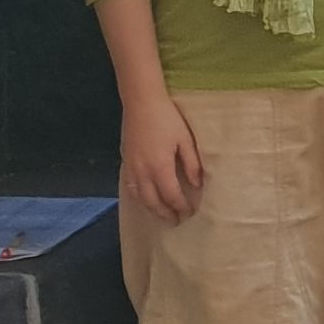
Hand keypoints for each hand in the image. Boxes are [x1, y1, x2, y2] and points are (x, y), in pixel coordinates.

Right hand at [119, 94, 206, 222]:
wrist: (141, 101)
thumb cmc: (167, 118)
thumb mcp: (186, 140)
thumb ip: (192, 164)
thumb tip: (197, 185)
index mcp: (160, 167)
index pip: (171, 196)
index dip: (181, 207)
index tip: (190, 213)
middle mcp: (142, 171)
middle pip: (153, 201)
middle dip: (165, 214)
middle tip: (176, 222)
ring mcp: (131, 167)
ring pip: (139, 197)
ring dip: (151, 209)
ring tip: (162, 215)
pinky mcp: (125, 160)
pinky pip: (130, 187)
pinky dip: (139, 198)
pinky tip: (146, 199)